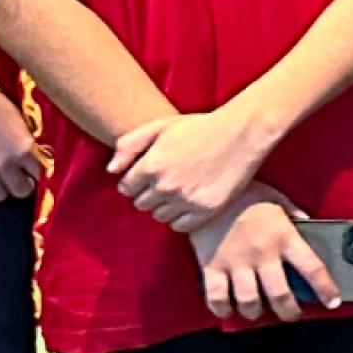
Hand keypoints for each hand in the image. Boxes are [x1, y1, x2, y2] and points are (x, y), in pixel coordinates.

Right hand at [0, 88, 42, 202]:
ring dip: (0, 190)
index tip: (31, 173)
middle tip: (16, 179)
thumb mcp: (21, 124)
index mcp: (23, 149)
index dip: (36, 175)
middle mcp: (4, 162)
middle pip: (20, 191)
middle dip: (21, 186)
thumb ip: (29, 147)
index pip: (39, 175)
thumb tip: (40, 162)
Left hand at [110, 104, 272, 230]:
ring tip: (179, 190)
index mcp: (151, 165)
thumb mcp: (160, 126)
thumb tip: (111, 171)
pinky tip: (189, 201)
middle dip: (148, 193)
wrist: (241, 133)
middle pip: (141, 204)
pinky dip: (181, 217)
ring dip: (164, 206)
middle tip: (166, 180)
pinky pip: (180, 226)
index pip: (126, 188)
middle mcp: (165, 186)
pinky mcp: (205, 210)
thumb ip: (129, 145)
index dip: (135, 181)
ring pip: (159, 216)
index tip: (149, 174)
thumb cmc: (199, 127)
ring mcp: (186, 200)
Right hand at [188, 185, 336, 322]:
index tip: (332, 302)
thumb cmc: (242, 192)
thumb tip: (307, 224)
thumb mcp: (276, 198)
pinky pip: (217, 297)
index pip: (312, 268)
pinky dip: (222, 309)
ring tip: (258, 311)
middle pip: (280, 295)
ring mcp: (236, 262)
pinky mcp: (211, 266)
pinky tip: (227, 309)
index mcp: (283, 236)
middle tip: (291, 314)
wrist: (206, 187)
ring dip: (256, 312)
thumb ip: (293, 214)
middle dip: (289, 312)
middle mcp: (262, 253)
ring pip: (250, 301)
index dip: (325, 289)